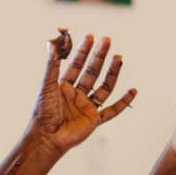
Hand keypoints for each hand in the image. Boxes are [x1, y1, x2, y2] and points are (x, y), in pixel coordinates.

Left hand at [30, 33, 137, 154]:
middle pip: (92, 72)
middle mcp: (77, 94)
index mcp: (64, 86)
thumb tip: (51, 42)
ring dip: (112, 73)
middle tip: (107, 40)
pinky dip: (124, 102)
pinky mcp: (95, 120)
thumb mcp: (47, 85)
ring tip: (119, 58)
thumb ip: (52, 65)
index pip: (76, 64)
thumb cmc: (43, 112)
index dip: (83, 51)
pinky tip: (132, 91)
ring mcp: (87, 106)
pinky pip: (113, 110)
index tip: (91, 37)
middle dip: (100, 56)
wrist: (47, 137)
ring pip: (104, 87)